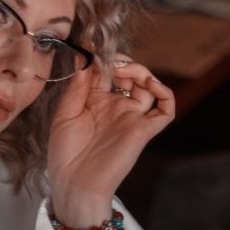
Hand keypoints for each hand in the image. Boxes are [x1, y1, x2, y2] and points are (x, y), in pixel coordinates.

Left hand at [47, 55, 174, 226]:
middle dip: (120, 61)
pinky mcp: (143, 130)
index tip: (91, 45)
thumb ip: (77, 87)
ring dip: (140, 71)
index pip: (103, 71)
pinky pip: (165, 110)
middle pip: (128, 74)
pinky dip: (165, 93)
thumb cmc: (65, 155)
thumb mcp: (64, 115)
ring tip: (123, 70)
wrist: (74, 185)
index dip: (100, 57)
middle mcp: (115, 107)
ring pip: (148, 86)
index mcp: (94, 102)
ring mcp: (130, 118)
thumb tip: (87, 60)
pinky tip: (151, 84)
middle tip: (108, 61)